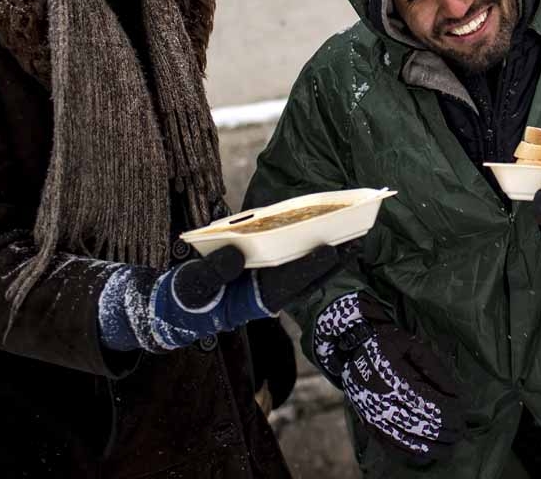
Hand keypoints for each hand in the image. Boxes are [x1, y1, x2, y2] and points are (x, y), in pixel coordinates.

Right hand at [100, 245, 340, 352]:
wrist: (181, 305)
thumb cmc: (187, 296)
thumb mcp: (193, 285)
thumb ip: (214, 272)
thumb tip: (238, 255)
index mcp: (253, 302)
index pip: (288, 284)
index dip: (310, 267)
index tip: (332, 249)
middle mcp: (267, 295)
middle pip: (307, 278)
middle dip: (332, 260)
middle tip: (359, 238)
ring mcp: (269, 286)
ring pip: (306, 272)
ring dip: (330, 256)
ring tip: (354, 235)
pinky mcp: (267, 276)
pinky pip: (295, 263)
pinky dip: (311, 250)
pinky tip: (327, 234)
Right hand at [313, 292, 463, 463]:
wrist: (352, 348)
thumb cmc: (387, 343)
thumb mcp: (414, 345)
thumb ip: (435, 368)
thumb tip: (455, 395)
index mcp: (396, 379)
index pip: (430, 405)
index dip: (450, 414)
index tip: (462, 414)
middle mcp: (383, 401)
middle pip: (421, 425)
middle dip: (445, 432)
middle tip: (460, 431)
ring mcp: (373, 415)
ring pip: (407, 441)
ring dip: (431, 448)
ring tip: (449, 447)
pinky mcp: (368, 424)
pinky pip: (390, 446)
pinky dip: (410, 454)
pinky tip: (425, 456)